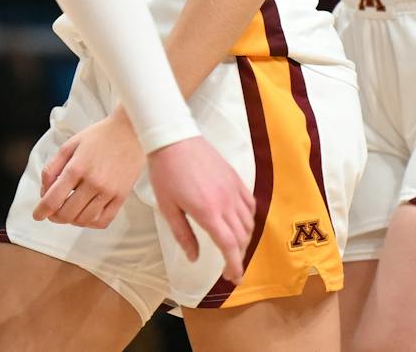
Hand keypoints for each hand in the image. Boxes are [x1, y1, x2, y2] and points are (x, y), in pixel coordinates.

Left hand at [33, 111, 144, 228]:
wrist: (130, 132)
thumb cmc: (98, 137)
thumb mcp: (69, 145)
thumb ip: (52, 168)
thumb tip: (44, 191)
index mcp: (76, 167)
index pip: (53, 199)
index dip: (41, 211)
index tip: (37, 215)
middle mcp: (93, 182)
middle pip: (66, 214)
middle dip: (54, 216)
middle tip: (52, 213)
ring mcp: (108, 191)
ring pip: (83, 220)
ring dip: (71, 220)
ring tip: (69, 211)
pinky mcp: (121, 197)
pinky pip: (103, 221)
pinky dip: (90, 223)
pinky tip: (86, 215)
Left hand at [148, 136, 255, 283]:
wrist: (174, 139)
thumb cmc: (165, 174)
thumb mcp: (168, 208)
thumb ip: (183, 235)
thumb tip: (194, 258)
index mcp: (208, 212)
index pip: (229, 246)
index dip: (234, 265)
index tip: (233, 277)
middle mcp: (226, 203)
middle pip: (241, 237)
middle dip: (238, 255)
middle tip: (230, 266)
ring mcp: (233, 189)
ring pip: (248, 222)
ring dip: (244, 238)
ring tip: (233, 246)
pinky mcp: (235, 177)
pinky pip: (250, 203)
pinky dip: (249, 218)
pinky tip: (240, 222)